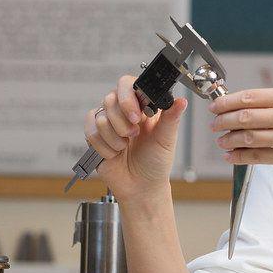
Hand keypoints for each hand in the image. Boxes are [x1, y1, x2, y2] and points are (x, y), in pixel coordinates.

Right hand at [84, 74, 187, 201]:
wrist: (141, 187)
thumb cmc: (156, 163)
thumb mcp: (166, 140)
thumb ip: (171, 118)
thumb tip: (182, 101)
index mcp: (141, 106)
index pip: (127, 85)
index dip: (127, 97)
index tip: (137, 116)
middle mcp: (122, 111)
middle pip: (110, 99)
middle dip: (122, 122)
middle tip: (134, 136)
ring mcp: (108, 123)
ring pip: (100, 117)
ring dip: (115, 138)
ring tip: (126, 147)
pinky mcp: (95, 137)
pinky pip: (91, 132)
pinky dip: (104, 146)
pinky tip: (115, 153)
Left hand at [209, 87, 272, 187]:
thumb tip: (247, 105)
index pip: (251, 97)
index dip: (228, 102)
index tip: (216, 105)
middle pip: (245, 116)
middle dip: (224, 120)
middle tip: (214, 124)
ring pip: (248, 137)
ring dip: (229, 139)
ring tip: (221, 141)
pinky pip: (256, 156)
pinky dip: (239, 156)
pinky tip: (231, 155)